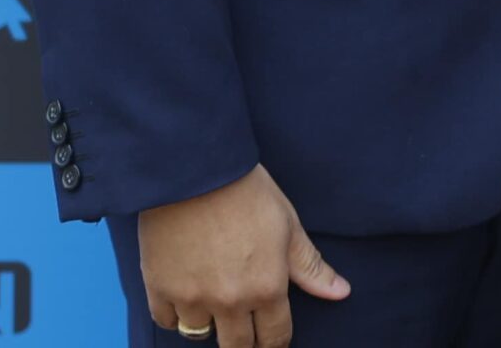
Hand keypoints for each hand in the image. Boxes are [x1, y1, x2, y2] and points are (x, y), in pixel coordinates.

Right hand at [138, 164, 346, 346]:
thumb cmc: (246, 191)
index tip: (271, 337)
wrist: (196, 169)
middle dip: (245, 342)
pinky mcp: (159, 287)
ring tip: (213, 303)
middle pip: (238, 347)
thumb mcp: (288, 226)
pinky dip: (175, 314)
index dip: (275, 341)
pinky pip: (166, 320)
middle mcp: (230, 301)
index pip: (274, 338)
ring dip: (209, 323)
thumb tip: (341, 292)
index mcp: (266, 288)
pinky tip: (184, 297)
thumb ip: (310, 267)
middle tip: (244, 331)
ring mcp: (192, 297)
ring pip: (200, 334)